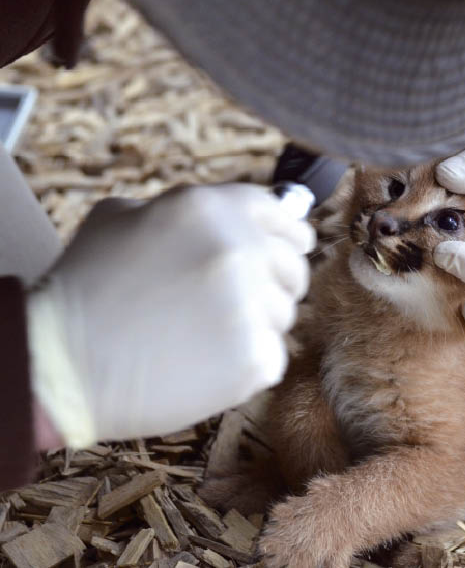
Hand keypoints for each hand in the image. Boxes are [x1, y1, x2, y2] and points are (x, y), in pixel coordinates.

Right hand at [27, 185, 314, 447]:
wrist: (63, 363)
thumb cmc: (87, 288)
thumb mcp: (122, 218)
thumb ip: (181, 209)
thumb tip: (229, 215)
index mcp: (212, 209)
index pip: (285, 218)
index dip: (290, 238)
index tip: (291, 251)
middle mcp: (240, 250)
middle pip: (294, 268)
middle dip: (275, 284)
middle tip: (240, 302)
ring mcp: (251, 305)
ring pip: (284, 315)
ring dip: (256, 325)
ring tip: (204, 336)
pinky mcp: (254, 358)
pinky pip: (274, 356)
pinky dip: (249, 364)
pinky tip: (206, 364)